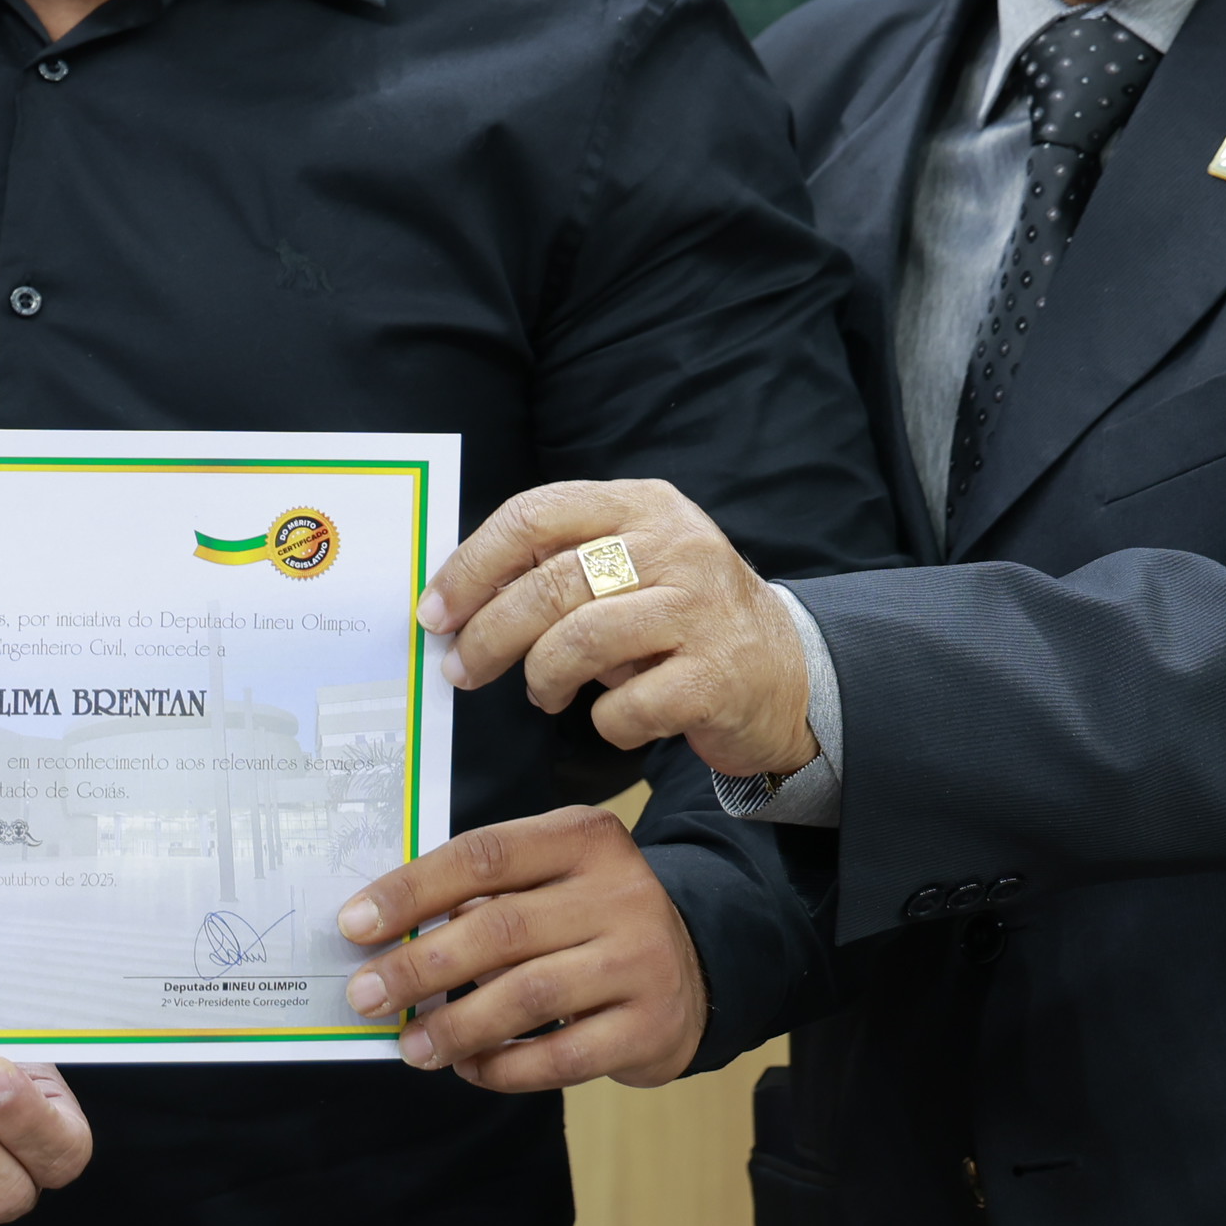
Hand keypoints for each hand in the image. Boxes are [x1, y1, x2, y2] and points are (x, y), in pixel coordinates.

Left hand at [334, 804, 705, 1089]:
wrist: (692, 969)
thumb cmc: (587, 920)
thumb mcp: (549, 880)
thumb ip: (482, 894)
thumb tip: (383, 935)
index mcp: (583, 837)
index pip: (483, 856)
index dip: (411, 890)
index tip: (353, 924)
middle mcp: (620, 891)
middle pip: (499, 928)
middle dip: (419, 967)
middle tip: (366, 995)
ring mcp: (642, 959)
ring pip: (527, 996)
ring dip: (455, 1026)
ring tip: (411, 1045)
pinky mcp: (651, 1025)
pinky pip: (561, 1057)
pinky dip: (504, 1067)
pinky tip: (469, 1067)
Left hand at [422, 478, 812, 778]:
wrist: (790, 673)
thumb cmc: (683, 621)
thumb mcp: (629, 570)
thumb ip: (558, 569)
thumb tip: (460, 601)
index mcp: (641, 504)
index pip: (535, 514)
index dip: (472, 564)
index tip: (436, 609)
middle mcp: (674, 545)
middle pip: (548, 584)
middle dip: (488, 634)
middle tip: (461, 668)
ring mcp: (700, 609)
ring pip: (578, 642)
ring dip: (541, 678)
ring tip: (543, 693)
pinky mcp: (717, 675)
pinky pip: (625, 706)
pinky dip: (604, 721)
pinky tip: (614, 716)